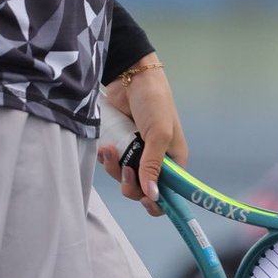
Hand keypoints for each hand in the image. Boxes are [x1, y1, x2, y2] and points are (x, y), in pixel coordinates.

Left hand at [97, 60, 187, 216]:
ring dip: (114, 169)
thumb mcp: (158, 133)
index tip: (145, 199)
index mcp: (173, 159)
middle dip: (130, 183)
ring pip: (124, 177)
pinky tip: (104, 148)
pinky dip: (106, 159)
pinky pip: (112, 163)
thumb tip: (152, 195)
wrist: (130, 76)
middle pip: (142, 189)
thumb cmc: (154, 101)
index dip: (157, 201)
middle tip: (125, 169)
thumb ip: (153, 165)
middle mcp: (156, 159)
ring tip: (110, 151)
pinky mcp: (120, 144)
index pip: (169, 193)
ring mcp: (136, 152)